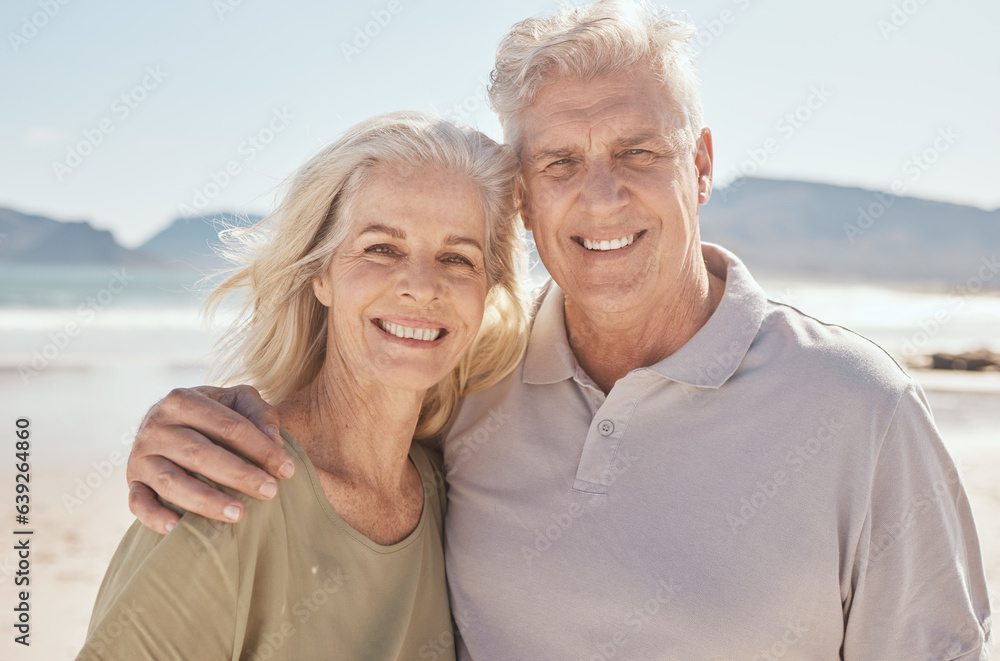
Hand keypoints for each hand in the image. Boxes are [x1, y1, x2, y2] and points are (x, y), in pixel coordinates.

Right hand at [126, 385, 293, 533]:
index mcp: (182, 400)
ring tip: (239, 515)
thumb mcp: (237, 401)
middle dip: (239, 475)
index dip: (261, 448)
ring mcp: (140, 455)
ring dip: (206, 500)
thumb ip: (259, 413)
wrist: (173, 422)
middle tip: (270, 492)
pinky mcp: (132, 481)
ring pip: (171, 481)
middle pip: (200, 454)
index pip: (228, 426)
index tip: (288, 469)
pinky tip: (179, 529)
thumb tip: (274, 441)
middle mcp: (155, 425)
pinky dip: (155, 518)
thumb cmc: (215, 414)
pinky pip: (138, 503)